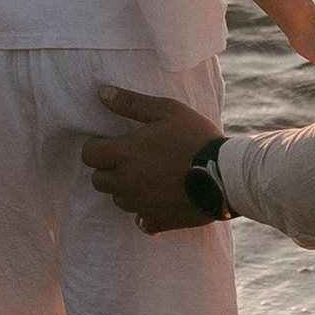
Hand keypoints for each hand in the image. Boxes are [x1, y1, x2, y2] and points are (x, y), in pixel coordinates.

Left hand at [82, 87, 220, 231]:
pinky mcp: (158, 221)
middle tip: (128, 159)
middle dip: (107, 169)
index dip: (96, 147)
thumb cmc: (195, 137)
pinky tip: (159, 201)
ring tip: (147, 177)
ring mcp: (141, 204)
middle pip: (98, 181)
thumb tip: (101, 93)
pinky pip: (141, 221)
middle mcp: (127, 182)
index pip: (89, 155)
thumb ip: (131, 103)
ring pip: (118, 200)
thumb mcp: (166, 110)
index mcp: (125, 154)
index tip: (111, 142)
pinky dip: (145, 212)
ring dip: (125, 189)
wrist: (225, 175)